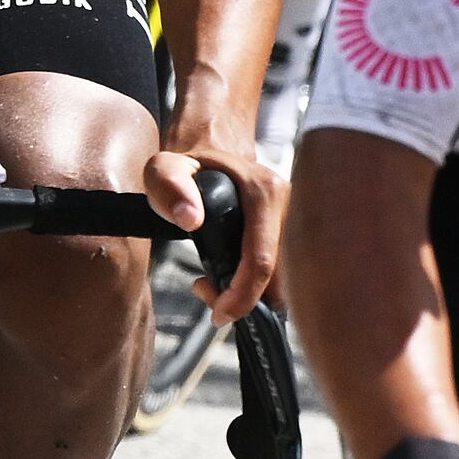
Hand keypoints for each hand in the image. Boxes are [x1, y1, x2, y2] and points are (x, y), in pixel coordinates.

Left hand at [149, 120, 282, 324]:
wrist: (214, 144)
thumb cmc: (188, 160)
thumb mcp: (164, 168)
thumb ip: (169, 187)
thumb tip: (191, 219)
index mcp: (266, 192)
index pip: (262, 260)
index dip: (243, 296)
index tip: (218, 313)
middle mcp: (289, 206)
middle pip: (278, 278)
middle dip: (243, 299)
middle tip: (204, 290)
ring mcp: (293, 220)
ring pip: (282, 280)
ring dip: (248, 294)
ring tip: (209, 280)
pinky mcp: (289, 232)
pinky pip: (279, 272)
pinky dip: (254, 286)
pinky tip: (226, 275)